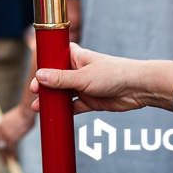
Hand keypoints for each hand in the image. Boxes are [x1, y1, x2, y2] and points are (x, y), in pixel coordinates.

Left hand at [0, 104, 34, 161]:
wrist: (26, 111)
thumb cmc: (22, 114)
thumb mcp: (11, 119)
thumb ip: (8, 127)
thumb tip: (11, 133)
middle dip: (0, 154)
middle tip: (3, 162)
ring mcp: (4, 135)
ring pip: (4, 150)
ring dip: (6, 158)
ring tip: (8, 164)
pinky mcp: (11, 139)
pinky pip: (11, 151)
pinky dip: (13, 157)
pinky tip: (16, 161)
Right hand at [30, 43, 148, 114]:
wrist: (138, 88)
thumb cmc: (113, 73)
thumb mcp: (83, 76)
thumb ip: (61, 78)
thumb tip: (39, 76)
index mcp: (75, 56)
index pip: (54, 57)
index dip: (44, 65)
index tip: (35, 75)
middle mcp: (77, 70)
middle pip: (56, 78)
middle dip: (44, 86)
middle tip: (34, 93)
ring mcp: (83, 86)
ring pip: (63, 93)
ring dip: (51, 100)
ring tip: (38, 107)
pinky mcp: (90, 101)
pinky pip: (73, 107)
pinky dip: (64, 111)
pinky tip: (54, 116)